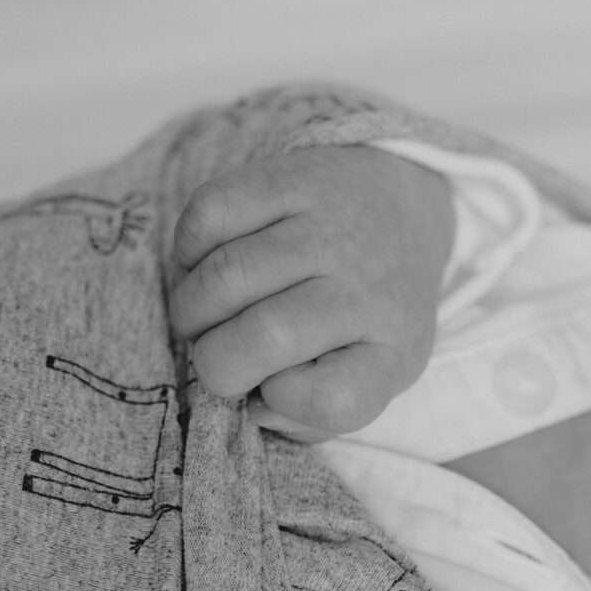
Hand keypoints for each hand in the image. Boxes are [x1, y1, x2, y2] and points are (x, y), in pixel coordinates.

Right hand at [169, 146, 454, 437]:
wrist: (401, 208)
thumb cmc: (367, 312)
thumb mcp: (368, 374)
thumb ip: (313, 414)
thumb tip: (255, 408)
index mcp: (394, 349)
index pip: (335, 400)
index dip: (285, 404)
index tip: (277, 387)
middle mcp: (369, 286)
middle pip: (267, 337)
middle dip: (214, 363)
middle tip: (215, 356)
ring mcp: (331, 226)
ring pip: (226, 277)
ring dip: (191, 310)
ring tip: (201, 316)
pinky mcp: (292, 177)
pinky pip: (209, 214)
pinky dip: (189, 248)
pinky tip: (207, 262)